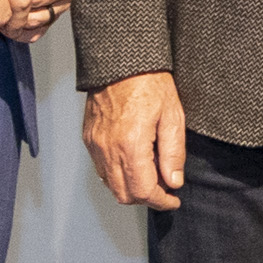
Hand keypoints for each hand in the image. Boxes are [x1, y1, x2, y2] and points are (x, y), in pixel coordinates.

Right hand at [84, 71, 187, 208]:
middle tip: (164, 190)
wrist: (121, 61)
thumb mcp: (172, 117)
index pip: (143, 191)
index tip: (172, 200)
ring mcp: (95, 144)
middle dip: (146, 198)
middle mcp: (108, 148)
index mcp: (131, 145)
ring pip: (110, 184)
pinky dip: (117, 175)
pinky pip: (101, 169)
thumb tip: (173, 182)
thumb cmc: (150, 83)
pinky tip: (133, 164)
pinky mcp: (89, 138)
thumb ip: (173, 154)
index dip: (161, 201)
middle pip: (124, 194)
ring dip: (130, 188)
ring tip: (151, 177)